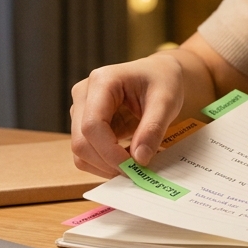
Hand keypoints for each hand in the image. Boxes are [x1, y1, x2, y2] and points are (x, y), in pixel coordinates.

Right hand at [70, 51, 186, 177]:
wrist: (159, 74)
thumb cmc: (163, 81)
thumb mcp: (167, 101)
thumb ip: (153, 129)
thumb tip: (140, 159)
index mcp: (102, 81)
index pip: (92, 125)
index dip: (110, 152)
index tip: (134, 166)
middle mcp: (84, 94)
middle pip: (81, 141)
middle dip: (108, 163)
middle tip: (136, 172)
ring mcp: (81, 110)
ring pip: (80, 152)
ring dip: (105, 167)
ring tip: (135, 166)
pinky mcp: (84, 124)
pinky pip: (87, 153)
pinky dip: (104, 164)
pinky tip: (127, 160)